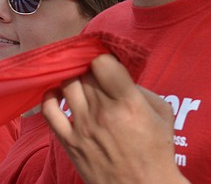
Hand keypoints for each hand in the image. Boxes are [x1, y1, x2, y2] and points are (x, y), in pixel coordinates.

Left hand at [41, 54, 187, 183]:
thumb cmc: (156, 151)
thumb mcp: (162, 113)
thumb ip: (140, 88)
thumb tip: (116, 73)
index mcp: (127, 103)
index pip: (101, 62)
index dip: (103, 59)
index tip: (107, 65)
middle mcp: (102, 112)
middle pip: (84, 72)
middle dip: (89, 69)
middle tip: (95, 75)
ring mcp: (82, 126)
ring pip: (66, 85)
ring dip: (73, 79)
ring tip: (80, 83)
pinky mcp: (69, 141)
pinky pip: (48, 110)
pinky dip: (49, 96)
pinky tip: (57, 93)